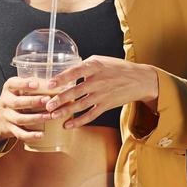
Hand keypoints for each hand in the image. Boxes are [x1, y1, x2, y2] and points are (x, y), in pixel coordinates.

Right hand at [0, 75, 67, 142]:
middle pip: (17, 102)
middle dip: (33, 101)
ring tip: (50, 116)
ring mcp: (7, 116)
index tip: (36, 84)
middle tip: (47, 100)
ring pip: (20, 119)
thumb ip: (33, 84)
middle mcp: (6, 101)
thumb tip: (60, 81)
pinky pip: (19, 133)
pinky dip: (31, 135)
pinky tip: (42, 135)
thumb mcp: (18, 89)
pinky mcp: (10, 129)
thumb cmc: (16, 98)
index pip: (13, 84)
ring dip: (36, 118)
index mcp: (9, 88)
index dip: (24, 84)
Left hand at [43, 56, 158, 129]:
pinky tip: (68, 125)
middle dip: (60, 99)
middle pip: (75, 91)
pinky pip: (91, 115)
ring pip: (81, 105)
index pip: (75, 72)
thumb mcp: (101, 60)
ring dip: (66, 111)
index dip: (62, 78)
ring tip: (53, 116)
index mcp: (95, 66)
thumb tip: (65, 71)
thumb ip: (84, 65)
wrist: (140, 80)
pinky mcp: (106, 105)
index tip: (50, 84)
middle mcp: (98, 81)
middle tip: (47, 105)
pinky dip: (79, 121)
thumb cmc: (118, 68)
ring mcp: (102, 94)